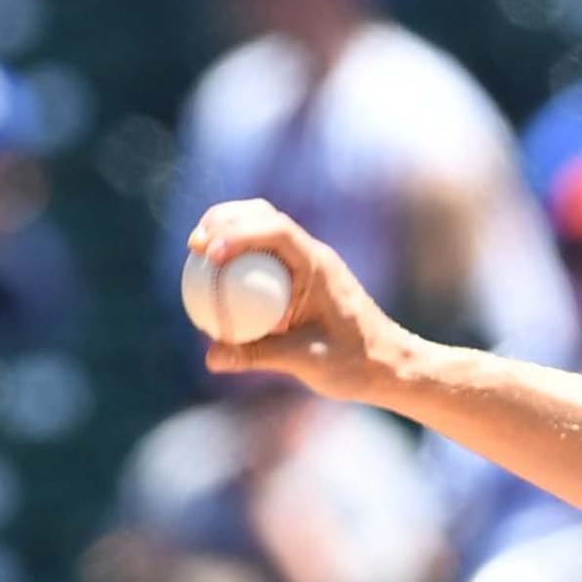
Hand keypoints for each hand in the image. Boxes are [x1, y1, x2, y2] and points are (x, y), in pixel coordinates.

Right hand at [187, 200, 411, 404]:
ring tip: (198, 251)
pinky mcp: (301, 276)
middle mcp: (313, 255)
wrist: (388, 365)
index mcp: (318, 266)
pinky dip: (239, 253)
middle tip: (193, 245)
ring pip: (263, 227)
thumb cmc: (355, 363)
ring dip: (229, 229)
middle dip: (223, 219)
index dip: (237, 232)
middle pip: (262, 215)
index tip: (208, 253)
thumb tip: (211, 356)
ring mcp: (307, 262)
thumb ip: (258, 356)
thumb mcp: (305, 361)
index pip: (275, 229)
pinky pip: (265, 253)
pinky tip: (216, 275)